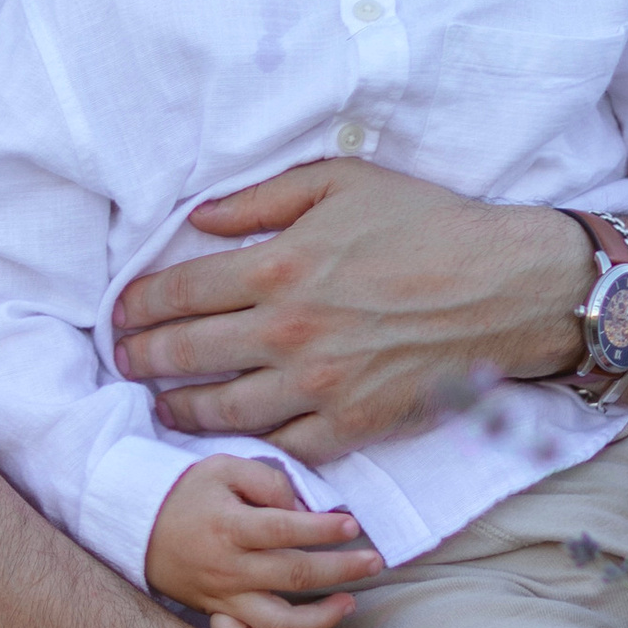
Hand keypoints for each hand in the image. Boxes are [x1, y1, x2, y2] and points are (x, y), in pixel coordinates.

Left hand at [114, 164, 599, 459]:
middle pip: (185, 355)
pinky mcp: (353, 425)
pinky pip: (283, 445)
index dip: (136, 307)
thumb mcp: (341, 182)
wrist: (507, 287)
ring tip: (162, 408)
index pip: (178, 293)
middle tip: (124, 362)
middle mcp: (288, 331)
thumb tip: (198, 218)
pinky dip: (249, 445)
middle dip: (142, 360)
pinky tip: (232, 437)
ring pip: (222, 411)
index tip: (120, 314)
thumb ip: (260, 198)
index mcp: (277, 266)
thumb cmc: (427, 224)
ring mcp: (319, 385)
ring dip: (179, 411)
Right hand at [146, 455, 386, 627]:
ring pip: (278, 621)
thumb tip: (302, 509)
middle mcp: (229, 567)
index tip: (353, 526)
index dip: (324, 530)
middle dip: (342, 570)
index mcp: (230, 526)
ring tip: (349, 603)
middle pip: (295, 576)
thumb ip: (266, 482)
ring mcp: (223, 596)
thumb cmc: (187, 492)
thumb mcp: (222, 468)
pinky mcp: (217, 613)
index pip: (285, 529)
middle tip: (374, 562)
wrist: (135, 525)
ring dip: (320, 618)